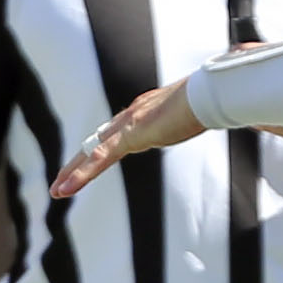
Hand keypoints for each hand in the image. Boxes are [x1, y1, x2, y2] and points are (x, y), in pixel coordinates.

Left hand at [52, 80, 205, 199]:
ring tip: (57, 191)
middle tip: (61, 181)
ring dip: (73, 173)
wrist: (211, 92)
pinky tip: (65, 189)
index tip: (90, 161)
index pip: (115, 133)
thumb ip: (194, 120)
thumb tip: (225, 120)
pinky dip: (81, 175)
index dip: (99, 148)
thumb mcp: (200, 116)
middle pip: (97, 142)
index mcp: (146, 110)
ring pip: (92, 152)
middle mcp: (132, 115)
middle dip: (77, 163)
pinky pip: (98, 158)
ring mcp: (129, 124)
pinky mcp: (130, 135)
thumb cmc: (214, 100)